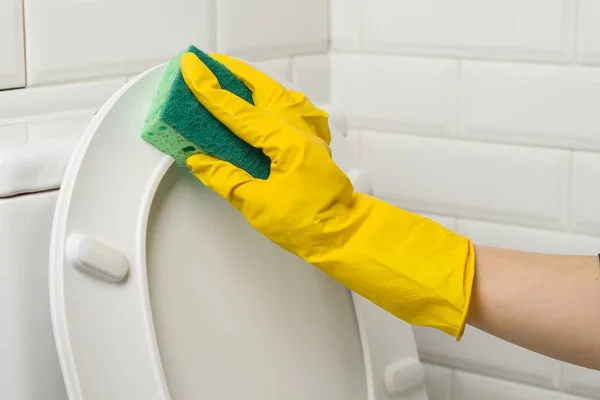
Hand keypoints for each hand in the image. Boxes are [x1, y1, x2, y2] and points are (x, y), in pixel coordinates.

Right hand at [181, 52, 475, 338]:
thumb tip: (198, 160)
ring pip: (278, 93)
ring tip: (229, 77)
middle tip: (207, 64)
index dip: (210, 89)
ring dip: (252, 83)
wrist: (342, 232)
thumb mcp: (258, 204)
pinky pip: (291, 107)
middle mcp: (300, 128)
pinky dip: (272, 99)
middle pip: (262, 88)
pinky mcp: (312, 140)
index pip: (238, 109)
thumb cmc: (308, 222)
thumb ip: (225, 178)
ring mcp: (310, 131)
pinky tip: (263, 103)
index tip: (190, 69)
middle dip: (233, 73)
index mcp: (285, 140)